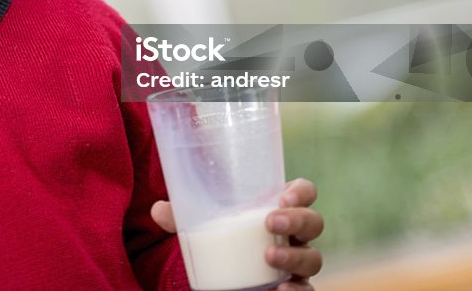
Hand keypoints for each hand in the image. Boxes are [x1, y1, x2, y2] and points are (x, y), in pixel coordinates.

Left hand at [150, 178, 323, 290]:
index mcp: (277, 210)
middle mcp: (293, 235)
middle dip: (298, 219)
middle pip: (314, 222)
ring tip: (270, 255)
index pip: (304, 193)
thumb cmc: (220, 241)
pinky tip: (281, 290)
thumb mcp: (201, 228)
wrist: (223, 279)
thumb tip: (158, 210)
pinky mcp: (294, 288)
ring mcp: (296, 263)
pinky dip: (297, 290)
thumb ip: (181, 218)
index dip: (301, 191)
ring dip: (295, 255)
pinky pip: (306, 290)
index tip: (282, 196)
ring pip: (313, 257)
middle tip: (271, 221)